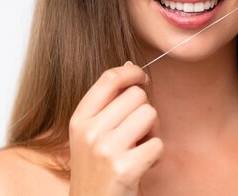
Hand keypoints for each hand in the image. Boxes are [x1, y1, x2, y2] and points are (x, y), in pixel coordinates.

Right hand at [68, 63, 162, 195]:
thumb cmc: (97, 170)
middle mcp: (89, 132)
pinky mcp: (124, 168)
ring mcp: (105, 149)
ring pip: (149, 114)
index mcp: (79, 119)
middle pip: (137, 95)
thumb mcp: (91, 134)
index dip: (132, 73)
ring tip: (139, 148)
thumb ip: (108, 103)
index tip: (142, 78)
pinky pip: (158, 144)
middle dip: (144, 111)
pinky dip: (156, 155)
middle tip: (137, 132)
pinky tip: (142, 165)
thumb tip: (128, 66)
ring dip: (152, 132)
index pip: (109, 78)